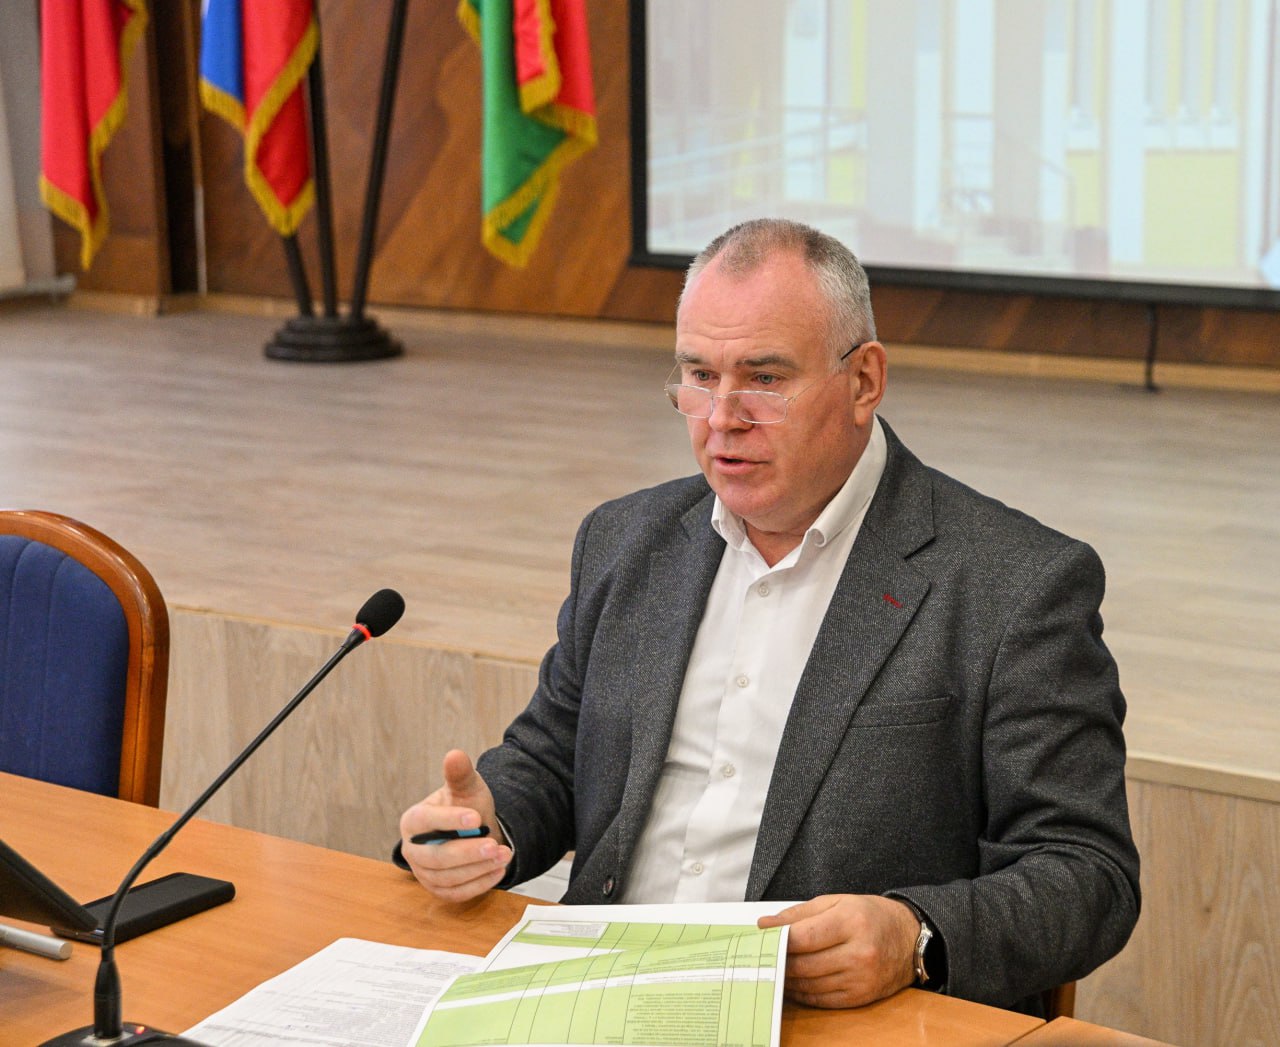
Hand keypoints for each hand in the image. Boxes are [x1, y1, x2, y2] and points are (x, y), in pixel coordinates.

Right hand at [398, 749, 512, 902]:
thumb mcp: (466, 788)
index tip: (476, 817)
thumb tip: (455, 755)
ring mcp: (423, 873)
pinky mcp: (438, 890)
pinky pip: (455, 894)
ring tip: (503, 856)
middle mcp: (412, 850)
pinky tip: (498, 871)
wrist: (474, 832)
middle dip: (467, 853)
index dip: (449, 820)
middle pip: (435, 857)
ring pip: (446, 878)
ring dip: (477, 869)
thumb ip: (460, 775)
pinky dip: (478, 885)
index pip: (424, 822)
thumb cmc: (465, 807)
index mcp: (413, 821)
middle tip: (494, 846)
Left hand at [757, 894, 918, 1007]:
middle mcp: (859, 952)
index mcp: (851, 921)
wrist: (910, 938)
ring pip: (810, 984)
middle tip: (764, 954)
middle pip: (804, 963)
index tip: (762, 936)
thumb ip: (799, 913)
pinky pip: (822, 999)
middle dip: (779, 960)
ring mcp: (861, 978)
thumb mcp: (837, 902)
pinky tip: (793, 983)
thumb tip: (765, 924)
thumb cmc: (870, 915)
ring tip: (776, 967)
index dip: (778, 938)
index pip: (803, 936)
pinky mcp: (861, 996)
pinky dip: (803, 992)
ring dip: (788, 978)